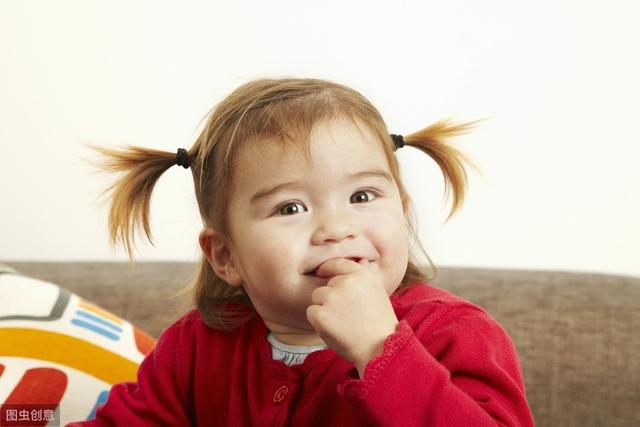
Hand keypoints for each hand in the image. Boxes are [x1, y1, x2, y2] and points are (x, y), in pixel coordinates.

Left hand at [306, 258, 397, 375]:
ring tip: (342, 324)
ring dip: (324, 309)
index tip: (321, 272)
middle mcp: (346, 282)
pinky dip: (318, 323)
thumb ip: (366, 277)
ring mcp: (333, 297)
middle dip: (331, 298)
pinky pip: (311, 313)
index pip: (337, 264)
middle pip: (326, 285)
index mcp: (362, 275)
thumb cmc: (380, 324)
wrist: (380, 349)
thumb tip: (361, 261)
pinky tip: (335, 330)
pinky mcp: (322, 314)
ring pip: (317, 298)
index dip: (327, 268)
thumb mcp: (378, 294)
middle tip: (347, 316)